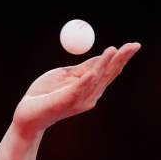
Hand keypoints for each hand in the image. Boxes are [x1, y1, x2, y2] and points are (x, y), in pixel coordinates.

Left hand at [12, 42, 141, 137]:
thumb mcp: (65, 75)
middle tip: (133, 45)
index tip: (133, 46)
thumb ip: (83, 68)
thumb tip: (102, 55)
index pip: (109, 71)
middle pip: (108, 75)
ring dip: (104, 63)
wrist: (27, 113)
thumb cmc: (45, 94)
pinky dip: (85, 81)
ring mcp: (79, 101)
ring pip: (96, 79)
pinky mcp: (65, 102)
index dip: (122, 58)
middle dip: (121, 59)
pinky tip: (92, 74)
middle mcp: (89, 96)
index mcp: (89, 88)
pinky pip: (77, 90)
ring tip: (112, 50)